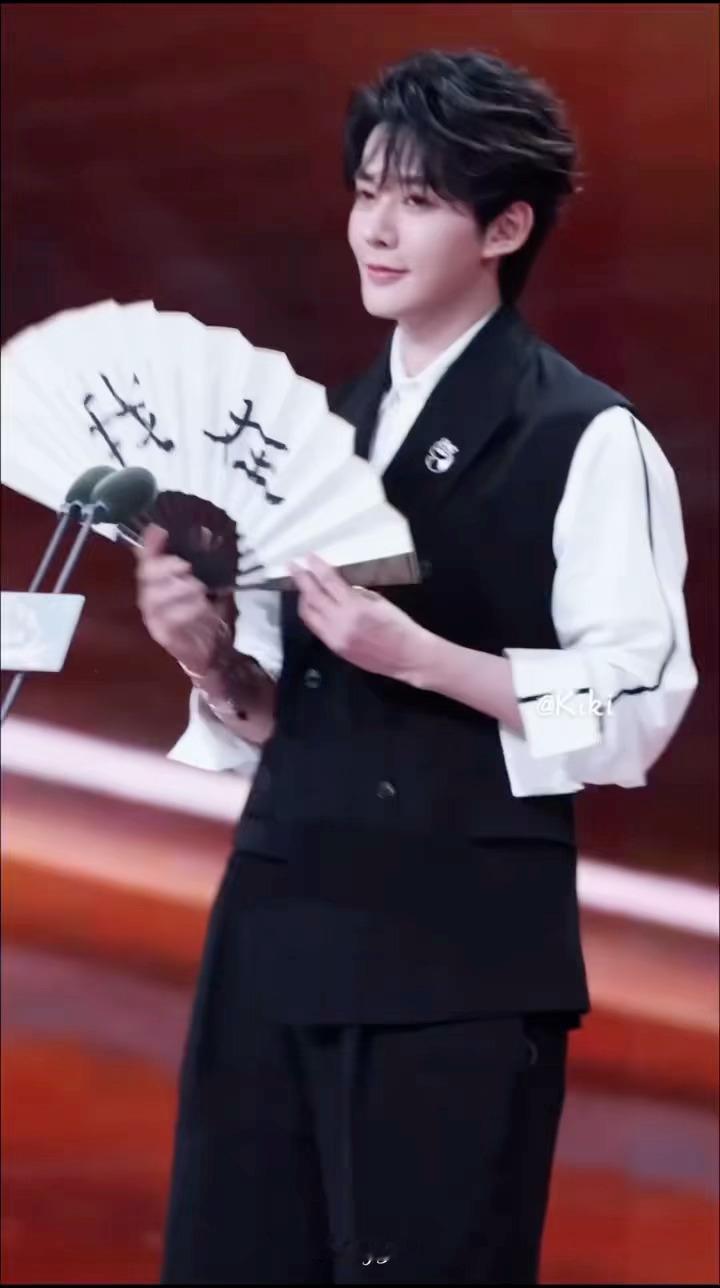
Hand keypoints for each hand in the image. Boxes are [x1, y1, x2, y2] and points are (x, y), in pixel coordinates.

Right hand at [134, 523, 231, 674]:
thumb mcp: (204, 583)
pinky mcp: (163, 635)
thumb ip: (197, 558)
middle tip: (187, 566)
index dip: (150, 545)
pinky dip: (187, 609)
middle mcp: (148, 598)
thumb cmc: (204, 612)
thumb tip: (201, 532)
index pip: (145, 559)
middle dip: (166, 567)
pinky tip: (201, 606)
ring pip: (157, 596)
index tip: (160, 531)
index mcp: (154, 583)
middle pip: (147, 576)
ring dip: (180, 589)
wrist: (210, 651)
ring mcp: (153, 617)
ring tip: (199, 588)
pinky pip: (170, 619)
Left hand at [289, 554, 433, 684]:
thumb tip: (341, 587)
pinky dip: (311, 614)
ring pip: (308, 614)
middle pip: (312, 597)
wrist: (408, 657)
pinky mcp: (334, 648)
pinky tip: (313, 606)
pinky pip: (315, 628)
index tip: (308, 557)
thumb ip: (357, 594)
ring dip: (303, 598)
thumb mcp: (380, 602)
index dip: (316, 568)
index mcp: (356, 607)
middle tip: (293, 567)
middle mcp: (341, 622)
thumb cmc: (400, 626)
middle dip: (301, 580)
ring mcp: (335, 637)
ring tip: (303, 586)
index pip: (329, 582)